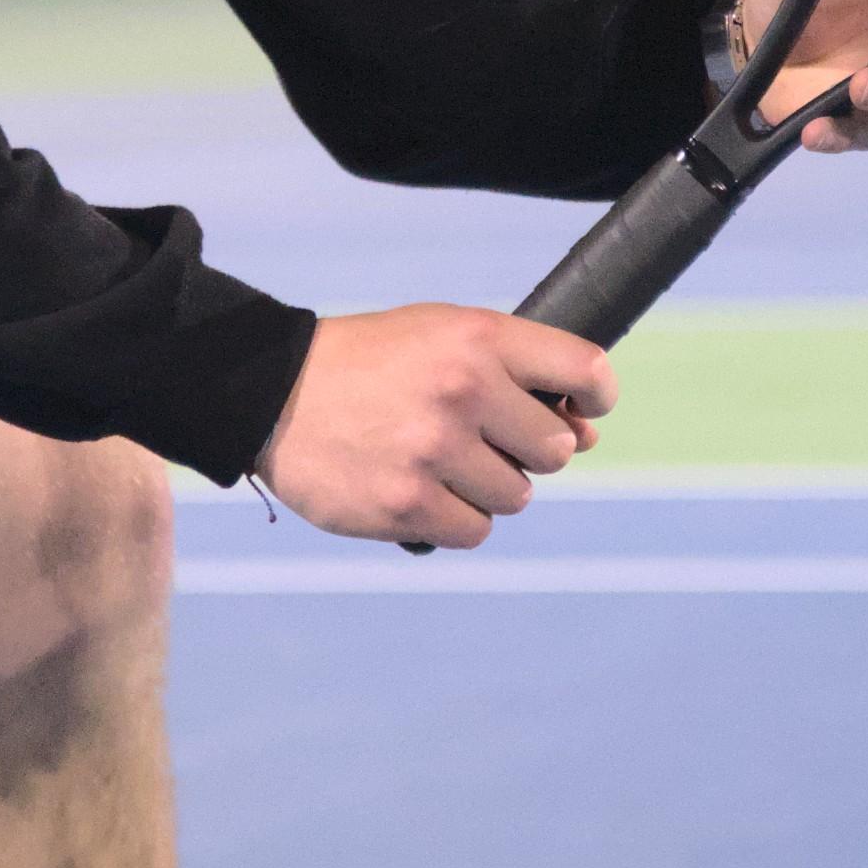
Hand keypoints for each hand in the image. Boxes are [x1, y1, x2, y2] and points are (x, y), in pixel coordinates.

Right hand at [257, 305, 610, 548]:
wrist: (272, 393)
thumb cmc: (372, 363)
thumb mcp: (442, 336)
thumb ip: (515, 374)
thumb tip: (585, 435)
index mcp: (479, 338)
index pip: (587, 371)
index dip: (595, 397)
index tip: (582, 410)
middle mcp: (463, 390)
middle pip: (556, 449)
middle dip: (527, 450)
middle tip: (480, 438)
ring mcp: (434, 451)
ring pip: (517, 497)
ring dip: (488, 488)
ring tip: (438, 461)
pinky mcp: (406, 505)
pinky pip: (475, 532)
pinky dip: (455, 519)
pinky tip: (420, 489)